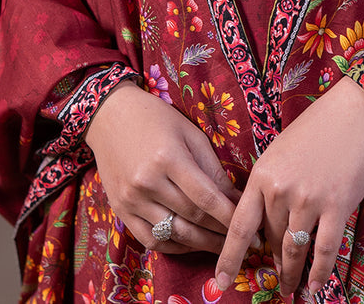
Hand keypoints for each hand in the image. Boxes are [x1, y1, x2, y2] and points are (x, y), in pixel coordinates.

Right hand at [85, 81, 239, 254]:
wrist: (110, 116)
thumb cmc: (156, 118)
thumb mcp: (190, 133)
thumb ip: (212, 168)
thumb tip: (237, 199)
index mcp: (169, 158)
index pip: (207, 198)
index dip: (231, 217)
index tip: (254, 230)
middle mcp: (148, 182)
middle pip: (193, 218)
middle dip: (222, 233)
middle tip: (244, 241)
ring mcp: (131, 200)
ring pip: (174, 234)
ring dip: (202, 245)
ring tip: (223, 246)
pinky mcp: (120, 211)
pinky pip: (151, 239)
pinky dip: (175, 246)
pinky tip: (192, 242)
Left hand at [215, 76, 363, 296]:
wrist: (358, 110)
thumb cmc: (319, 126)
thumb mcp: (282, 150)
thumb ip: (271, 183)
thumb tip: (267, 218)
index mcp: (262, 174)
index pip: (239, 225)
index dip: (229, 257)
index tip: (219, 281)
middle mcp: (280, 190)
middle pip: (270, 238)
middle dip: (273, 260)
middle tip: (276, 279)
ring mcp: (308, 200)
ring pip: (294, 249)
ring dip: (292, 273)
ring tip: (291, 289)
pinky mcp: (336, 207)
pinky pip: (324, 250)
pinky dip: (318, 272)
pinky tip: (314, 286)